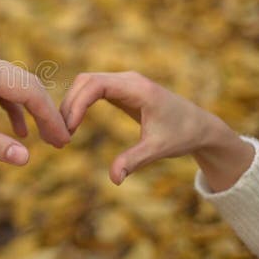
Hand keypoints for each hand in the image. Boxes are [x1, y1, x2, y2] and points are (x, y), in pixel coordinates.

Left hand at [0, 47, 70, 164]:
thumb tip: (25, 158)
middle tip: (62, 143)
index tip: (63, 142)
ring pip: (13, 83)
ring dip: (29, 109)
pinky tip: (18, 129)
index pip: (28, 91)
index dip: (50, 118)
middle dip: (45, 113)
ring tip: (45, 138)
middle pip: (26, 83)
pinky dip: (9, 104)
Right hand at [59, 71, 253, 189]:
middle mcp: (128, 79)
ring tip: (63, 132)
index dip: (76, 104)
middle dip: (68, 104)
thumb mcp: (157, 150)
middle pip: (85, 81)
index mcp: (137, 88)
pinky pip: (92, 90)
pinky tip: (72, 125)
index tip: (68, 129)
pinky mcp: (120, 89)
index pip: (95, 85)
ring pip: (85, 83)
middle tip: (59, 134)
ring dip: (71, 104)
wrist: (199, 126)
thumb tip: (113, 179)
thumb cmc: (181, 135)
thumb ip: (133, 161)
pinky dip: (79, 104)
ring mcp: (123, 82)